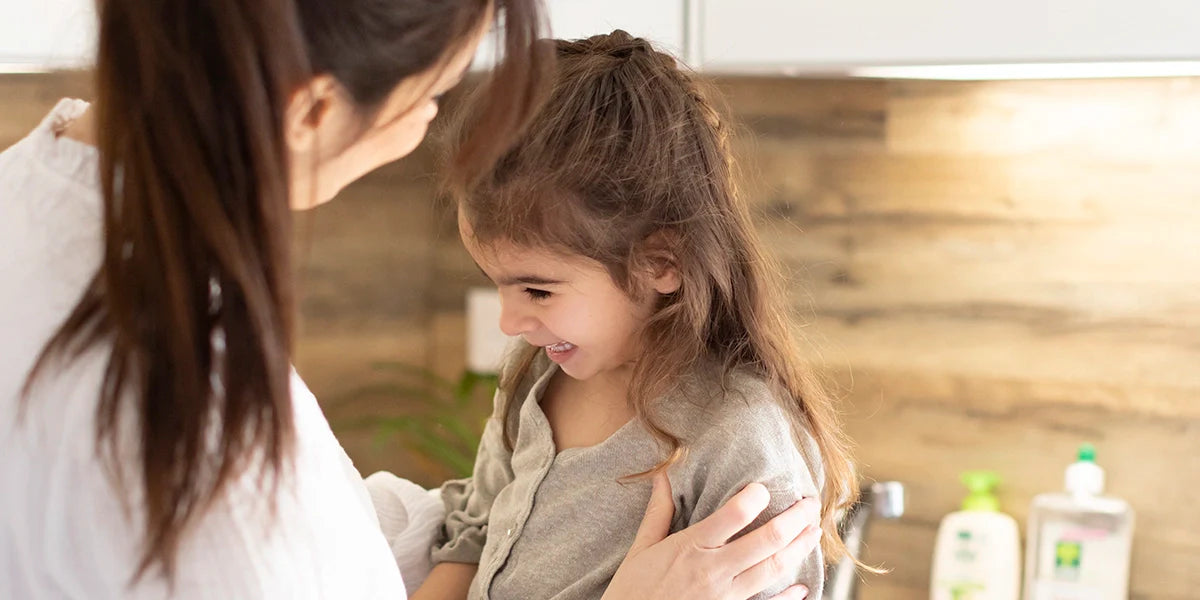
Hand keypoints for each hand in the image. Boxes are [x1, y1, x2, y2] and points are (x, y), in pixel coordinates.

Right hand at [602, 472, 821, 599]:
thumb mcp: (640, 549)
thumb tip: (663, 476)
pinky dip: (789, 598)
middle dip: (796, 518)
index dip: (755, 495)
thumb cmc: (633, 592)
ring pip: (774, 569)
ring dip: (800, 548)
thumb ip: (658, 512)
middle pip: (768, 539)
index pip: (734, 513)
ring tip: (814, 532)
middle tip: (811, 503)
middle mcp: (713, 570)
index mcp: (691, 547)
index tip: (764, 486)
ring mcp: (725, 596)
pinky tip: (801, 587)